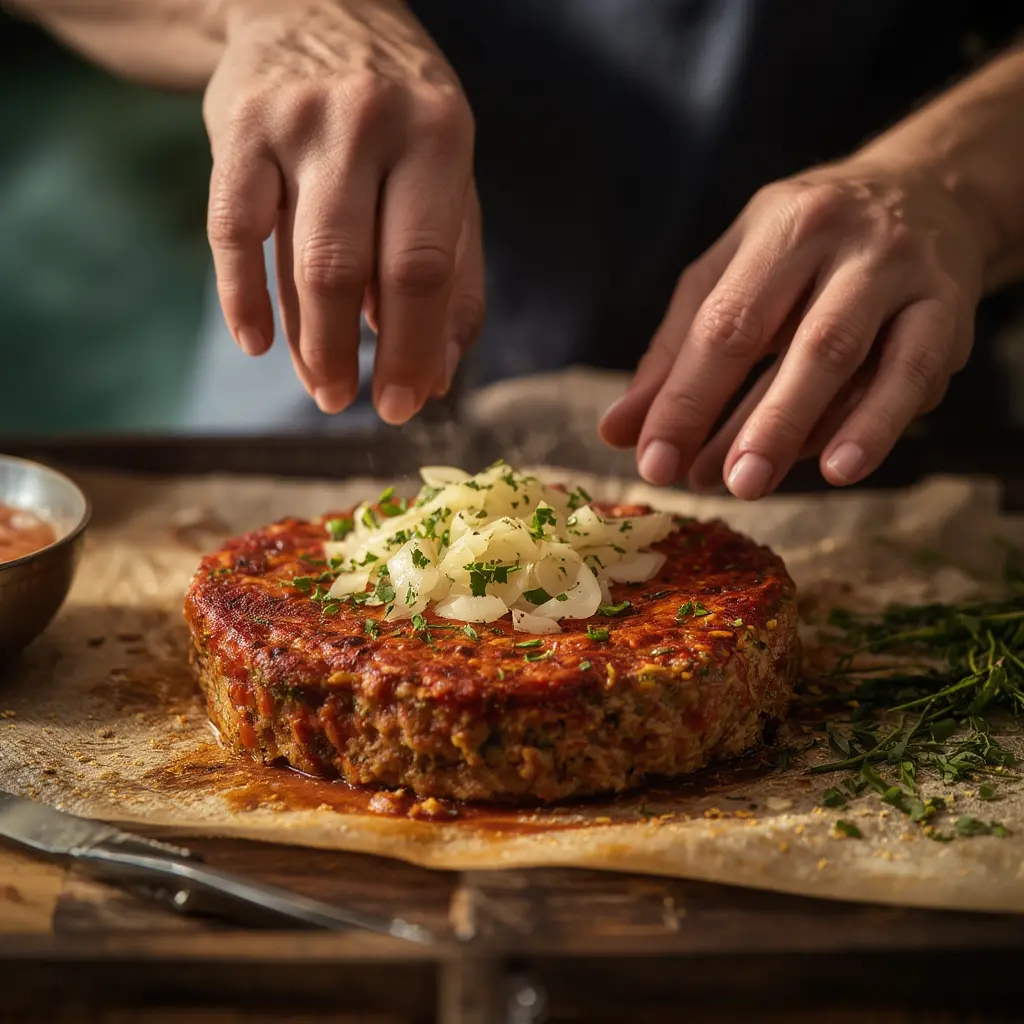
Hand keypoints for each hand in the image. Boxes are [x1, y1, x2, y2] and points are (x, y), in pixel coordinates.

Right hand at [203, 0, 483, 421]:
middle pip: (352, 271)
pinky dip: (241, 298)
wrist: (313, 7)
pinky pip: (230, 232)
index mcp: (437, 136)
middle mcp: (367, 123)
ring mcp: (295, 123)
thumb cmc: (398, 117)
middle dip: (350, 355)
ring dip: (306, 342)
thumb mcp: (447, 176)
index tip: (403, 403)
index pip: (422, 268)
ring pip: (294, 259)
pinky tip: (257, 344)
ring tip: (321, 387)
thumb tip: (436, 376)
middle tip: (349, 403)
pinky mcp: (235, 128)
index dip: (411, 348)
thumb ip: (453, 275)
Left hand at [599, 160, 986, 497]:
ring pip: (855, 358)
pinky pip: (913, 374)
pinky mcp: (949, 310)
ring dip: (805, 428)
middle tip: (713, 483)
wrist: (924, 191)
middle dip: (753, 421)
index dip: (685, 398)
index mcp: (780, 229)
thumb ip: (675, 352)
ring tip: (760, 484)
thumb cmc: (804, 247)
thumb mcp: (732, 274)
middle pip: (798, 341)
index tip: (652, 460)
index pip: (724, 323)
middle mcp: (846, 243)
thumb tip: (620, 431)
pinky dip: (876, 424)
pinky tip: (841, 467)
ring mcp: (904, 274)